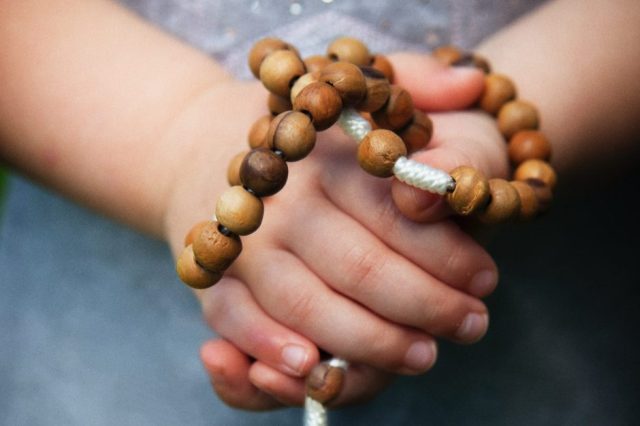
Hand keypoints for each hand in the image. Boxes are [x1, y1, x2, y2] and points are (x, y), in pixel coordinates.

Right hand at [163, 54, 501, 408]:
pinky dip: (271, 350)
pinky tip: (314, 369)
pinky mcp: (212, 278)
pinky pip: (238, 323)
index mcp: (325, 152)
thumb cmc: (300, 132)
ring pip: (309, 306)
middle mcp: (282, 199)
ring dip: (370, 343)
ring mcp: (243, 243)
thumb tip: (471, 83)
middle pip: (361, 268)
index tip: (486, 279)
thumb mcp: (361, 88)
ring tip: (423, 356)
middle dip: (426, 307)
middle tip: (472, 325)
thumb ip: (419, 83)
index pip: (398, 213)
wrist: (200, 145)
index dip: (450, 254)